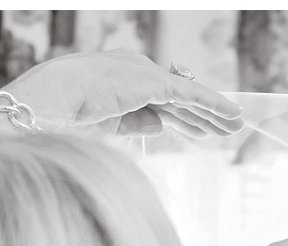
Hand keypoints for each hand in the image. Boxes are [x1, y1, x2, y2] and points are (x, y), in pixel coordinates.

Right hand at [5, 51, 242, 138]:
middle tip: (223, 128)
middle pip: (177, 99)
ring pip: (188, 98)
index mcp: (121, 81)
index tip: (197, 131)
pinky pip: (192, 95)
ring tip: (235, 125)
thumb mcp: (108, 123)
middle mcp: (136, 72)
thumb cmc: (67, 116)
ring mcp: (145, 75)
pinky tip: (232, 114)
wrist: (52, 101)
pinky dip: (214, 104)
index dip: (181, 118)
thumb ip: (136, 122)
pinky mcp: (154, 82)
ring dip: (214, 113)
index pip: (159, 101)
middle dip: (201, 115)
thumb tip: (162, 126)